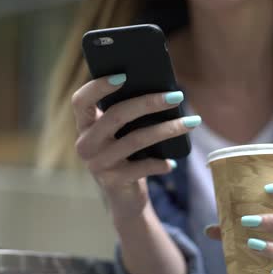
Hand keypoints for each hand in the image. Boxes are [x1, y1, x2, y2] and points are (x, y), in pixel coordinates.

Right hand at [72, 73, 197, 216]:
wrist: (124, 198)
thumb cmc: (126, 156)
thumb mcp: (121, 134)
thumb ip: (127, 114)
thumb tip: (162, 89)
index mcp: (85, 126)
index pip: (81, 100)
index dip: (98, 86)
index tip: (124, 75)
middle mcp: (86, 144)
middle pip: (116, 115)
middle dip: (149, 102)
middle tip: (177, 96)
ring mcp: (98, 164)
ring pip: (136, 139)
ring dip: (167, 129)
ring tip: (191, 122)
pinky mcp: (113, 181)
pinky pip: (142, 167)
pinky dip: (160, 163)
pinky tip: (172, 163)